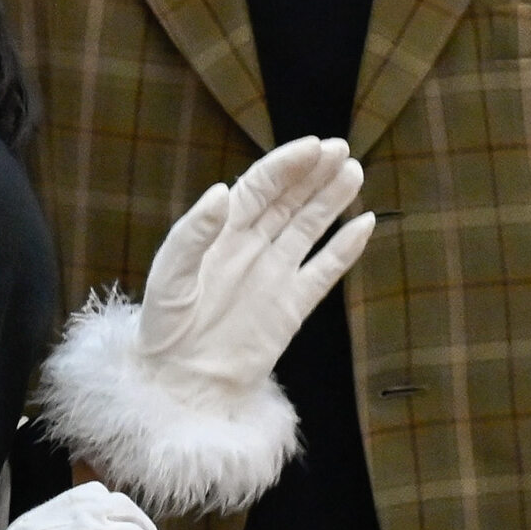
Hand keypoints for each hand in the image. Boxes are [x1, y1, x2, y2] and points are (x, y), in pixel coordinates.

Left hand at [137, 136, 374, 402]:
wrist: (181, 383)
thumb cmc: (165, 327)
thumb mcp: (171, 277)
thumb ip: (193, 234)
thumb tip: (222, 191)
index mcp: (220, 232)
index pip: (259, 187)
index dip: (286, 165)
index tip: (313, 147)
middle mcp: (251, 247)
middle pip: (288, 200)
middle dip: (314, 174)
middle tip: (342, 150)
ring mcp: (275, 275)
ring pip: (309, 228)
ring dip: (331, 201)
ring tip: (355, 173)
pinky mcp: (293, 306)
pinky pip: (324, 272)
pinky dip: (344, 250)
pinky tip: (365, 225)